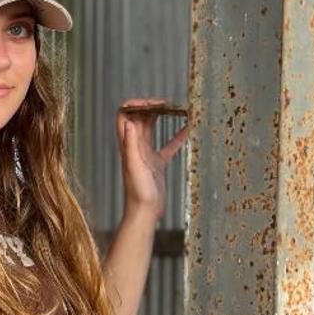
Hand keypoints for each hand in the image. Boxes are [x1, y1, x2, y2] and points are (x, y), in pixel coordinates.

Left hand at [116, 97, 189, 220]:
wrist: (144, 212)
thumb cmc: (138, 193)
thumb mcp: (134, 166)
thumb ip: (131, 144)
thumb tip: (128, 121)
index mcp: (128, 145)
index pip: (124, 116)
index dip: (134, 105)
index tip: (151, 102)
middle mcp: (135, 147)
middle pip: (139, 119)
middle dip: (151, 107)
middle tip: (167, 102)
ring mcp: (146, 154)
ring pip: (152, 129)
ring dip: (163, 118)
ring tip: (176, 109)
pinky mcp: (157, 164)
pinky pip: (168, 147)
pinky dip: (177, 137)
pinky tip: (188, 130)